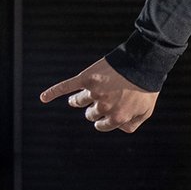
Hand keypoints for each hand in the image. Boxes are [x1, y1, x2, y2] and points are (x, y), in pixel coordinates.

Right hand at [39, 59, 157, 133]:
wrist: (144, 62)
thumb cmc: (147, 88)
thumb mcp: (145, 112)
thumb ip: (131, 125)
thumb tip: (117, 127)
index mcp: (116, 118)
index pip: (101, 126)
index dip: (104, 120)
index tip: (110, 111)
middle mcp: (103, 107)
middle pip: (90, 114)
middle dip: (95, 109)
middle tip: (106, 97)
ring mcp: (93, 92)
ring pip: (78, 102)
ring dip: (78, 100)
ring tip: (84, 95)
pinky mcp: (86, 78)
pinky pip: (66, 87)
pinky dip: (53, 92)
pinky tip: (43, 98)